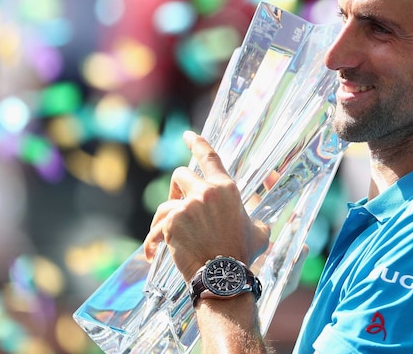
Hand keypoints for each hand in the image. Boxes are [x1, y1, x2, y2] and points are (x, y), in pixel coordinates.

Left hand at [144, 131, 270, 278]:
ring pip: (165, 203)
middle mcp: (206, 192)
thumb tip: (255, 217)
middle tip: (178, 205)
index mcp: (227, 189)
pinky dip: (152, 241)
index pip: (210, 157)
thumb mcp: (259, 230)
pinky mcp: (170, 223)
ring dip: (164, 218)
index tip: (188, 136)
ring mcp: (186, 207)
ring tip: (167, 237)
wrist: (223, 276)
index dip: (198, 143)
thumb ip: (253, 217)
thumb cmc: (243, 255)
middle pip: (180, 175)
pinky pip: (155, 227)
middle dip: (177, 188)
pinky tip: (152, 254)